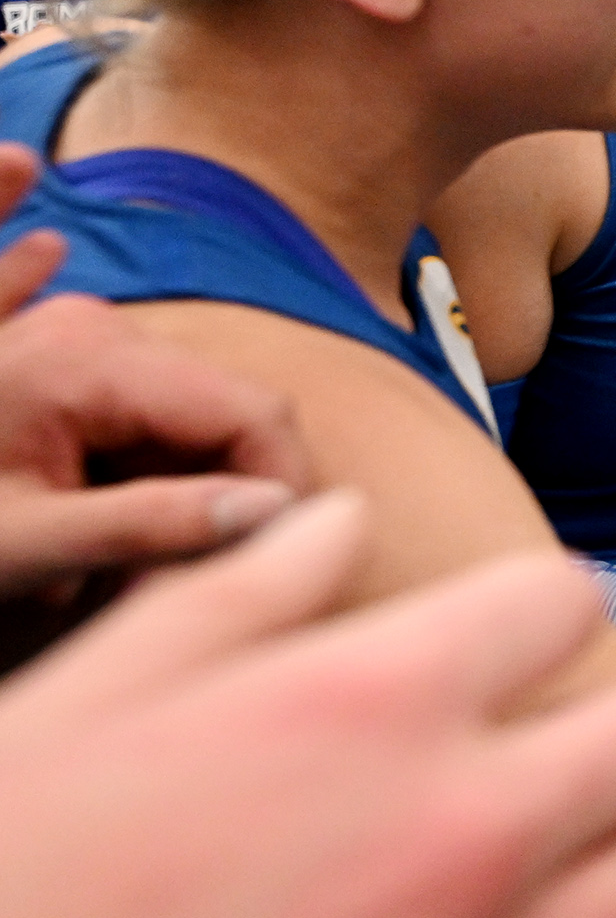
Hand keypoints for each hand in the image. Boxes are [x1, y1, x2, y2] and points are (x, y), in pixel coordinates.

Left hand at [0, 148, 310, 620]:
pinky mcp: (73, 367)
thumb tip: (275, 515)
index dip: (286, 491)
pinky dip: (156, 480)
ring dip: (191, 496)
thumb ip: (153, 526)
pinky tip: (124, 543)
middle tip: (196, 586)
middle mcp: (100, 331)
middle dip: (235, 501)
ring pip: (197, 424)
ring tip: (132, 574)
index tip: (276, 567)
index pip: (254, 415)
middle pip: (230, 417)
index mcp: (95, 360)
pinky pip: (153, 425)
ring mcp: (85, 342)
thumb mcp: (28, 543)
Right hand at [0, 494, 615, 917]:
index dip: (528, 612)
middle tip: (522, 758)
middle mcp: (459, 839)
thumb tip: (338, 522)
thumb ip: (235, 597)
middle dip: (594, 732)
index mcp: (366, 708)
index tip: (497, 644)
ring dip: (598, 870)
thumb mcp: (79, 706)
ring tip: (515, 880)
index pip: (564, 599)